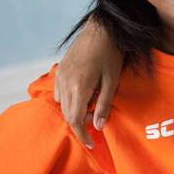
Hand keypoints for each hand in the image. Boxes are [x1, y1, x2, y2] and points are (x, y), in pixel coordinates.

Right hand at [55, 19, 123, 147]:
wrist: (102, 29)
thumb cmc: (111, 54)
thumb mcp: (113, 81)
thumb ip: (104, 105)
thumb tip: (98, 126)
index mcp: (79, 87)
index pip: (75, 119)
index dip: (83, 135)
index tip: (92, 144)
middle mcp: (64, 82)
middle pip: (67, 114)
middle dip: (82, 122)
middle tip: (98, 119)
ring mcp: (59, 75)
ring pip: (62, 104)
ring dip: (76, 110)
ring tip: (94, 102)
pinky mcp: (59, 70)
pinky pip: (60, 92)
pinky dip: (70, 99)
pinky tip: (86, 91)